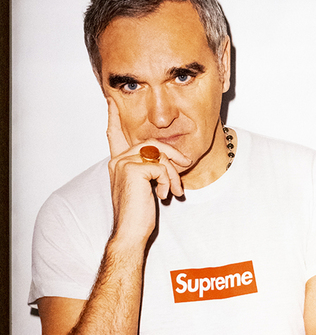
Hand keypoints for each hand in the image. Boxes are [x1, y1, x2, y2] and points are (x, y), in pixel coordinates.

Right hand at [106, 98, 190, 245]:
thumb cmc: (138, 214)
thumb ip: (149, 170)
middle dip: (172, 155)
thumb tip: (167, 161)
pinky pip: (162, 166)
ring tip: (175, 190)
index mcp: (117, 162)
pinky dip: (169, 181)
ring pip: (160, 154)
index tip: (111, 101)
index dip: (114, 117)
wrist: (131, 233)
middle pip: (152, 143)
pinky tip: (165, 195)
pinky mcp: (134, 169)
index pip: (114, 134)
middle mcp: (118, 159)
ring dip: (173, 173)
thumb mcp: (144, 187)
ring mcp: (124, 163)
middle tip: (186, 166)